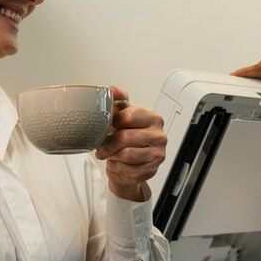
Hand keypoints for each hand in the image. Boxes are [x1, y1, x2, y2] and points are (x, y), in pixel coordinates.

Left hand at [96, 86, 166, 201]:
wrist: (130, 163)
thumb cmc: (127, 138)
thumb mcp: (122, 116)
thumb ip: (118, 101)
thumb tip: (112, 90)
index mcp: (154, 118)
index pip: (129, 116)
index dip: (112, 122)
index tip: (106, 127)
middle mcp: (159, 136)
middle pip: (126, 137)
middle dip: (108, 144)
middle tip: (101, 147)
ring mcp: (158, 154)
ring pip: (126, 154)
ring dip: (113, 155)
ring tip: (110, 154)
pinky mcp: (152, 170)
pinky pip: (129, 169)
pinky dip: (119, 167)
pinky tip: (118, 163)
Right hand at [232, 56, 260, 103]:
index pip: (256, 69)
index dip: (244, 73)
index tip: (233, 76)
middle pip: (250, 72)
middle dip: (240, 79)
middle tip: (229, 88)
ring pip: (251, 75)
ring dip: (243, 82)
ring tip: (234, 91)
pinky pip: (254, 77)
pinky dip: (248, 83)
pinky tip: (243, 90)